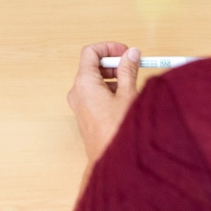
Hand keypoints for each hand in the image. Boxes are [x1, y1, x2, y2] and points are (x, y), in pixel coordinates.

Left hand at [67, 43, 140, 162]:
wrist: (114, 162)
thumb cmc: (119, 130)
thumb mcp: (128, 94)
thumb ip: (128, 70)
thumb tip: (131, 54)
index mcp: (84, 83)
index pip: (90, 52)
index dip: (109, 48)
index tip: (126, 52)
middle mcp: (77, 92)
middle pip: (92, 66)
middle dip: (113, 63)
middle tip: (133, 67)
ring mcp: (80, 105)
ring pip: (94, 81)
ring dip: (113, 77)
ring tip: (133, 84)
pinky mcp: (85, 116)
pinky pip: (95, 95)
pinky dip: (109, 90)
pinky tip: (126, 99)